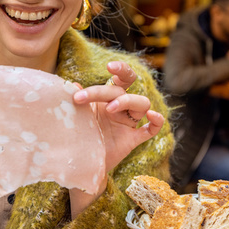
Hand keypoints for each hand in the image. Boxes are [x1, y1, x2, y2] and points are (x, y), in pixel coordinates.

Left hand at [70, 61, 163, 215]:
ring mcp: (128, 123)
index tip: (109, 66)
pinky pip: (151, 129)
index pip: (122, 78)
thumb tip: (72, 85)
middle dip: (102, 91)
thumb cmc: (78, 133)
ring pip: (142, 103)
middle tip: (80, 98)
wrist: (79, 162)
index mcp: (109, 98)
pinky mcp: (133, 139)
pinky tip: (152, 116)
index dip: (121, 69)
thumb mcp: (75, 115)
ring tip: (109, 109)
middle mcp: (121, 108)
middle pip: (123, 91)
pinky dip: (156, 122)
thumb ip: (76, 100)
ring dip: (127, 101)